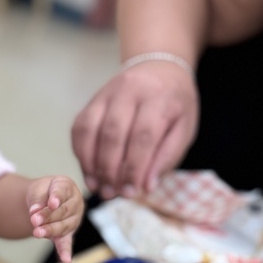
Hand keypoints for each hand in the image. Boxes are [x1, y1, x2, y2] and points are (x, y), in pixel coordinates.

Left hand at [27, 175, 83, 262]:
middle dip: (48, 217)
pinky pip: (66, 243)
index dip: (56, 198)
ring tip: (37, 233)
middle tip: (34, 221)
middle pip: (62, 211)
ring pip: (63, 226)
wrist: (43, 199)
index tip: (51, 204)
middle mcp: (75, 202)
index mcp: (67, 186)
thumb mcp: (37, 189)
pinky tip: (66, 260)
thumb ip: (37, 199)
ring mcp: (73, 219)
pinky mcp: (68, 234)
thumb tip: (34, 213)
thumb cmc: (42, 192)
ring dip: (50, 231)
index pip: (61, 192)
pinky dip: (65, 252)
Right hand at [71, 62, 198, 197]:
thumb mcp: (184, 129)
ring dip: (90, 163)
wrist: (159, 68)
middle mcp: (130, 90)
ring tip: (97, 186)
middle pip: (112, 134)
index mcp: (159, 98)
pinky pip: (79, 128)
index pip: (142, 136)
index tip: (131, 192)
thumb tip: (146, 186)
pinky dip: (81, 153)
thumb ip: (166, 157)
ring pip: (89, 130)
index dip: (134, 168)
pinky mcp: (92, 100)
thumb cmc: (174, 106)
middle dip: (109, 169)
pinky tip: (89, 171)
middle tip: (111, 193)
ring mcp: (106, 93)